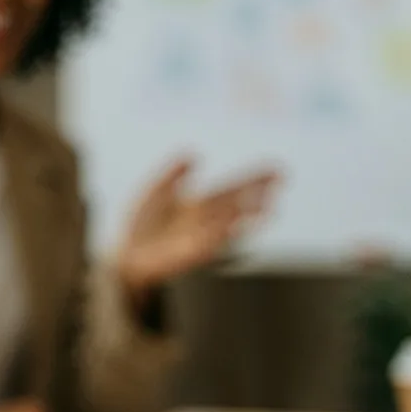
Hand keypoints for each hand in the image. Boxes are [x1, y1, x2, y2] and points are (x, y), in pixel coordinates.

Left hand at [114, 158, 278, 305]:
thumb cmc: (143, 228)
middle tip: (282, 181)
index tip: (277, 169)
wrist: (128, 257)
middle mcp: (206, 220)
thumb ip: (172, 175)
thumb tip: (194, 154)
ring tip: (269, 209)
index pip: (233, 189)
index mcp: (201, 204)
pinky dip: (219, 235)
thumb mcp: (155, 192)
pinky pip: (207, 244)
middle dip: (258, 192)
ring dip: (248, 216)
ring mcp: (200, 237)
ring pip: (228, 223)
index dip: (254, 179)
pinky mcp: (189, 254)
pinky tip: (232, 228)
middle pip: (236, 203)